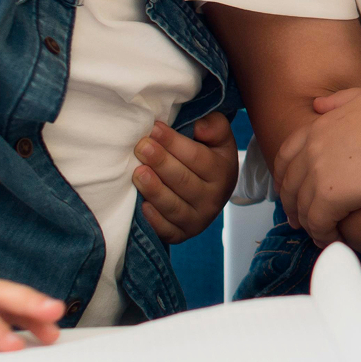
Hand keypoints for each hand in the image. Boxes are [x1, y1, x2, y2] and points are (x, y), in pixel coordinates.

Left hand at [132, 113, 237, 244]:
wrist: (216, 190)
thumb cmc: (212, 157)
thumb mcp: (220, 138)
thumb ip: (215, 126)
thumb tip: (199, 126)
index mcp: (223, 172)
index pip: (196, 157)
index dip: (174, 142)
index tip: (154, 128)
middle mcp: (213, 199)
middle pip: (183, 181)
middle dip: (160, 162)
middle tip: (141, 146)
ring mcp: (198, 220)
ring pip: (173, 206)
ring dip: (153, 189)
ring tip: (137, 172)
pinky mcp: (182, 234)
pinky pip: (166, 229)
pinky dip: (153, 219)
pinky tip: (142, 204)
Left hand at [273, 87, 360, 246]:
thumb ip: (339, 100)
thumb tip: (317, 105)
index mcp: (318, 127)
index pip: (286, 154)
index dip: (285, 175)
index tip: (289, 189)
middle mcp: (311, 150)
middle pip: (290, 184)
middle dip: (291, 204)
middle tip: (297, 219)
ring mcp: (317, 173)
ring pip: (302, 208)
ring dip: (308, 223)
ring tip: (319, 234)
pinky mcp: (329, 198)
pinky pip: (317, 223)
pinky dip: (322, 235)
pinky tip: (332, 240)